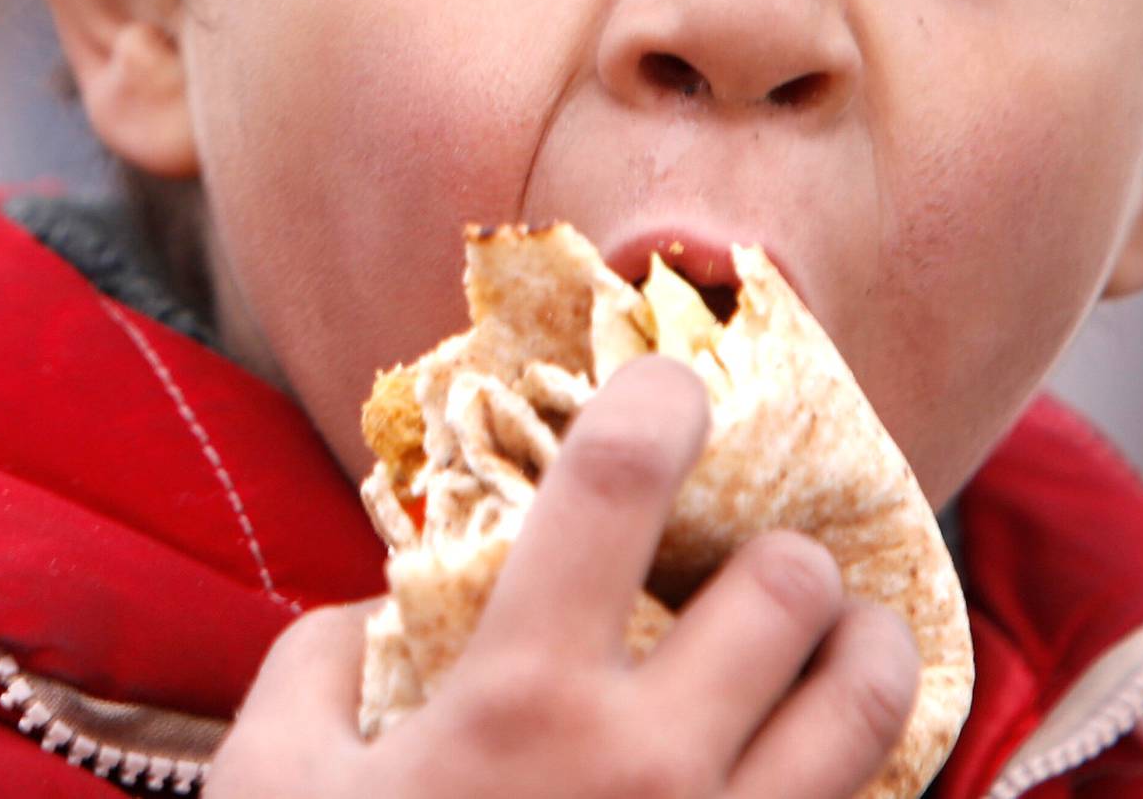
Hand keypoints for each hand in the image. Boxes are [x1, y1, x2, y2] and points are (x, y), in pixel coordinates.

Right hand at [206, 355, 919, 797]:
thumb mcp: (270, 797)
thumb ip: (314, 669)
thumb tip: (369, 609)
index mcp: (521, 699)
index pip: (619, 475)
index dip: (659, 395)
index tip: (672, 384)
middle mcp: (649, 766)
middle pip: (790, 583)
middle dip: (778, 557)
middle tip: (748, 575)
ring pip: (873, 701)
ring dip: (860, 651)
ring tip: (834, 646)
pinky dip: (861, 787)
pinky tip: (820, 777)